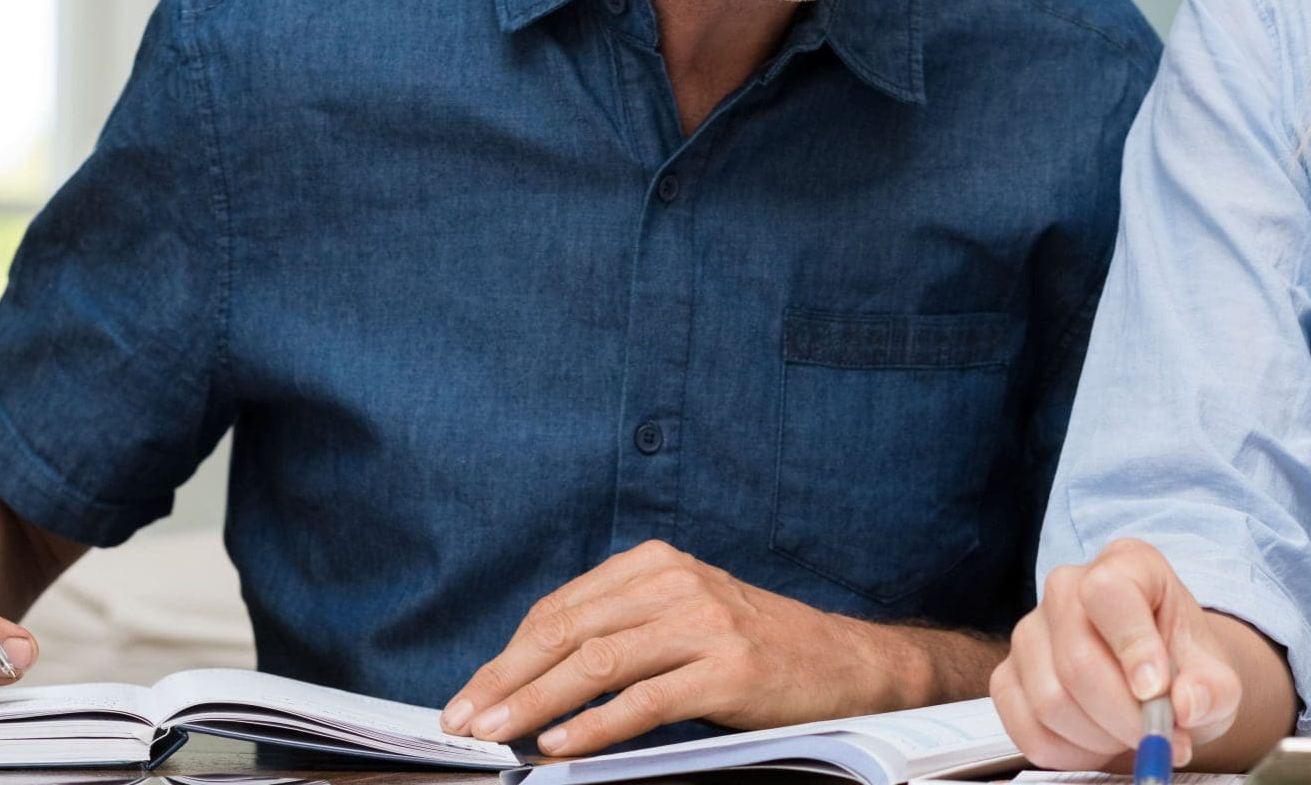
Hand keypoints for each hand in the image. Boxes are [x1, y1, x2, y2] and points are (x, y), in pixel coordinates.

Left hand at [441, 540, 919, 755]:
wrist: (847, 665)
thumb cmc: (756, 650)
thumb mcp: (685, 618)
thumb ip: (622, 630)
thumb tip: (533, 678)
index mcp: (657, 564)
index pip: (561, 609)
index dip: (508, 655)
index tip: (471, 695)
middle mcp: (678, 584)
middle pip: (569, 632)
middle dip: (506, 680)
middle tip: (463, 720)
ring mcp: (706, 624)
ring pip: (598, 663)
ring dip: (536, 703)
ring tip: (496, 736)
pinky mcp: (730, 670)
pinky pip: (647, 699)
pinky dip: (596, 726)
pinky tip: (560, 746)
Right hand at [989, 538, 1244, 770]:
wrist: (1156, 689)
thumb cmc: (1183, 672)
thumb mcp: (1217, 679)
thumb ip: (1214, 690)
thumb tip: (1187, 704)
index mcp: (1126, 565)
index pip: (1107, 591)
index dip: (1131, 644)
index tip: (1156, 691)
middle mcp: (1066, 588)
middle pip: (1076, 658)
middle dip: (1121, 715)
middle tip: (1156, 739)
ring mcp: (1029, 632)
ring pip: (1050, 700)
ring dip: (1098, 737)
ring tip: (1129, 735)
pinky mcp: (1007, 677)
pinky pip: (1026, 728)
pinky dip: (1068, 753)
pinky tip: (1097, 744)